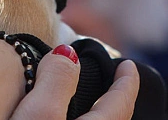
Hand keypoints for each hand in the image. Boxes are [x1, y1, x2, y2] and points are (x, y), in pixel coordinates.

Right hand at [11, 49, 138, 119]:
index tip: (128, 65)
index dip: (127, 81)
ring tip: (90, 101)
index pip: (121, 103)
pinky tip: (66, 118)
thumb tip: (67, 54)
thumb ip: (56, 80)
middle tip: (115, 81)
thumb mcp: (39, 112)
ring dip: (97, 112)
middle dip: (116, 99)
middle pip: (114, 118)